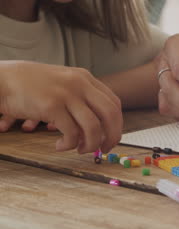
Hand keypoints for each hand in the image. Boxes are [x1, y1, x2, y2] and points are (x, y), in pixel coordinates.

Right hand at [0, 61, 122, 152]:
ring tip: (79, 149)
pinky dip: (69, 144)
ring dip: (90, 144)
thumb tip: (99, 127)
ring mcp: (66, 94)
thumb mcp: (63, 83)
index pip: (114, 103)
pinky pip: (71, 133)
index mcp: (85, 78)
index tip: (111, 138)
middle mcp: (80, 84)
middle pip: (110, 115)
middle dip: (112, 136)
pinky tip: (59, 146)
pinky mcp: (51, 106)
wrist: (3, 79)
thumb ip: (82, 98)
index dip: (117, 124)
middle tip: (104, 149)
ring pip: (93, 127)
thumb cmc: (33, 86)